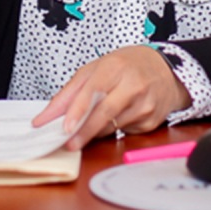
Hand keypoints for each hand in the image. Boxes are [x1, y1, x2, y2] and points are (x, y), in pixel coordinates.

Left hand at [32, 46, 190, 149]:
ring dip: (95, 131)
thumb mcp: (96, 69)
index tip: (65, 127)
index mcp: (116, 67)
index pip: (94, 90)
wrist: (165, 69)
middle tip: (68, 143)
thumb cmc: (127, 66)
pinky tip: (115, 118)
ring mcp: (145, 104)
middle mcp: (133, 85)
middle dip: (84, 131)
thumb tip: (45, 117)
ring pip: (112, 126)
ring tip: (86, 128)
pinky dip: (113, 129)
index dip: (79, 111)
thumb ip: (70, 92)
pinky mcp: (151, 121)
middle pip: (105, 113)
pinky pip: (124, 131)